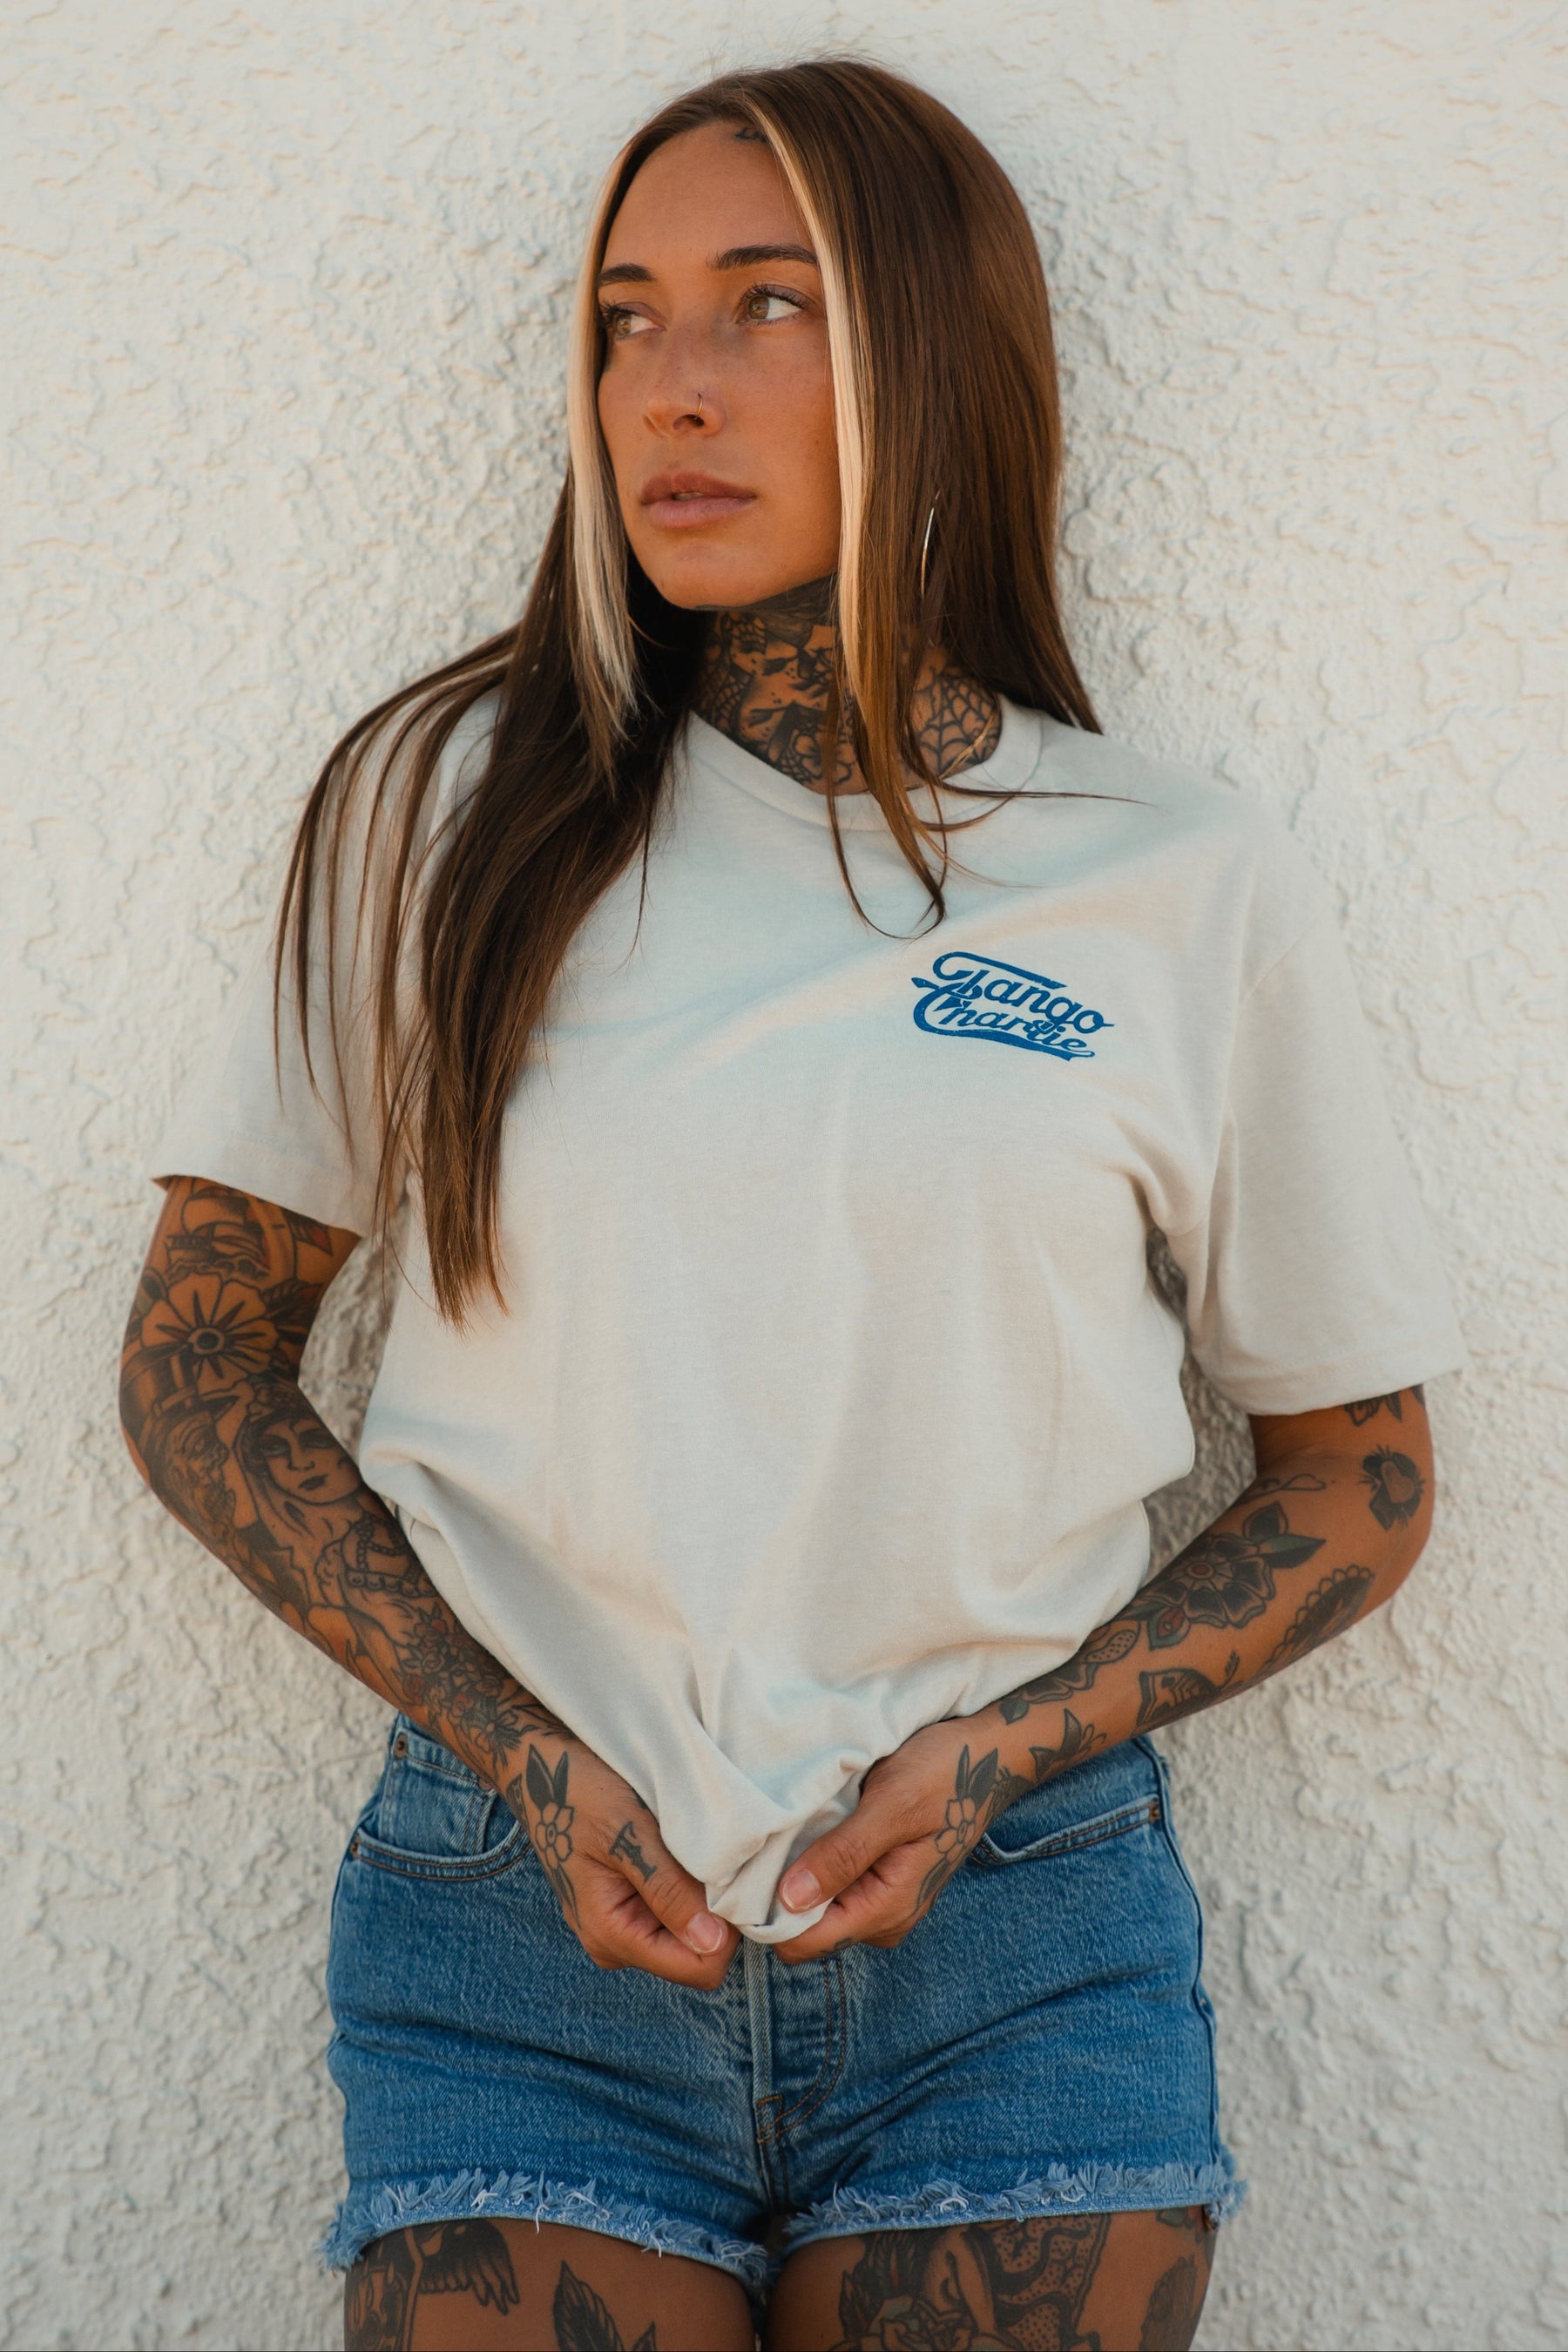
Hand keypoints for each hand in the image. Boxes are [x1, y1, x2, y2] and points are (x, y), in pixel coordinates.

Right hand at [502, 1735, 735, 1986]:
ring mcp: (622, 1924)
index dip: (729, 1929)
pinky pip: (677, 1907)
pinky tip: (681, 1845)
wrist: (539, 1766)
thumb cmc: (577, 1792)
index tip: (734, 1877)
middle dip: (719, 1910)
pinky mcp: (629, 1904)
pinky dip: (690, 1881)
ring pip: (692, 1928)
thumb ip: (667, 1889)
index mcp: (612, 1936)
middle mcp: (616, 1943)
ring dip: (705, 1892)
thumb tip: (712, 1942)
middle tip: (717, 1854)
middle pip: (700, 1951)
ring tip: (694, 1844)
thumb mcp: (627, 1833)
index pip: (700, 1968)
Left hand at [770, 1713, 1021, 1962]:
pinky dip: (813, 1862)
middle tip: (759, 1842)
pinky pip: (832, 1886)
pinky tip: (807, 1827)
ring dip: (795, 1874)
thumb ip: (844, 1854)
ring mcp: (883, 1901)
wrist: (988, 1754)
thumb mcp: (892, 1805)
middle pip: (804, 1929)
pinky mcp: (880, 1879)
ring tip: (784, 1829)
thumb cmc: (945, 1773)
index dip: (765, 1915)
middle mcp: (883, 1918)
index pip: (803, 1943)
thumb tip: (789, 1900)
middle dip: (777, 1894)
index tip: (741, 1871)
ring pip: (815, 1907)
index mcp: (887, 1909)